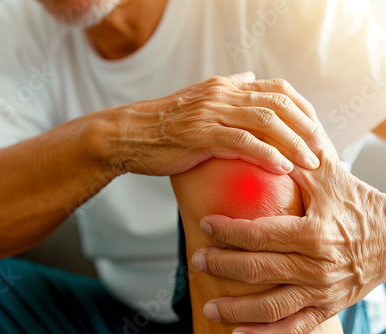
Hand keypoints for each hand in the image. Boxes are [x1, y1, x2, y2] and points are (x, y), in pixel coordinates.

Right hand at [105, 73, 322, 175]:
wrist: (129, 134)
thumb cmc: (162, 125)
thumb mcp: (197, 100)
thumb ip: (226, 89)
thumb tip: (251, 79)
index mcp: (224, 87)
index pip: (276, 88)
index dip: (302, 108)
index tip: (315, 129)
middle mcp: (221, 95)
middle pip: (278, 103)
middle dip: (306, 126)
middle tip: (322, 148)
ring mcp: (211, 113)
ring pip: (265, 121)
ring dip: (293, 142)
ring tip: (310, 162)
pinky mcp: (201, 135)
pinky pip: (242, 142)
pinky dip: (267, 154)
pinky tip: (281, 167)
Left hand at [193, 149, 385, 333]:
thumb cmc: (360, 207)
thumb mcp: (331, 178)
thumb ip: (298, 160)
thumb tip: (267, 135)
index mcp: (313, 233)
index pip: (259, 235)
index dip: (228, 232)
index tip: (206, 225)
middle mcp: (316, 266)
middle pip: (258, 269)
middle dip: (222, 265)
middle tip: (198, 259)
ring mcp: (321, 291)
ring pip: (272, 305)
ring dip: (238, 308)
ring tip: (211, 306)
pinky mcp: (327, 308)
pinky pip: (294, 327)